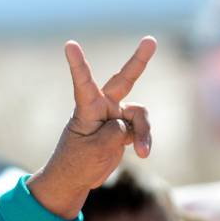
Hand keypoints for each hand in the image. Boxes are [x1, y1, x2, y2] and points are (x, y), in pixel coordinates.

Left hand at [28, 36, 156, 218]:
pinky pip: (141, 129)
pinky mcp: (123, 128)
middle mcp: (101, 107)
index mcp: (86, 109)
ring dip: (144, 133)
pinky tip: (143, 153)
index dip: (78, 64)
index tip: (69, 45)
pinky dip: (144, 140)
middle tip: (150, 40)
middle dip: (138, 61)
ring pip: (139, 115)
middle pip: (123, 81)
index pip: (82, 82)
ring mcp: (114, 116)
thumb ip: (117, 131)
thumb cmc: (77, 163)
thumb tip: (129, 125)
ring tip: (143, 152)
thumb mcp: (97, 149)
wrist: (76, 179)